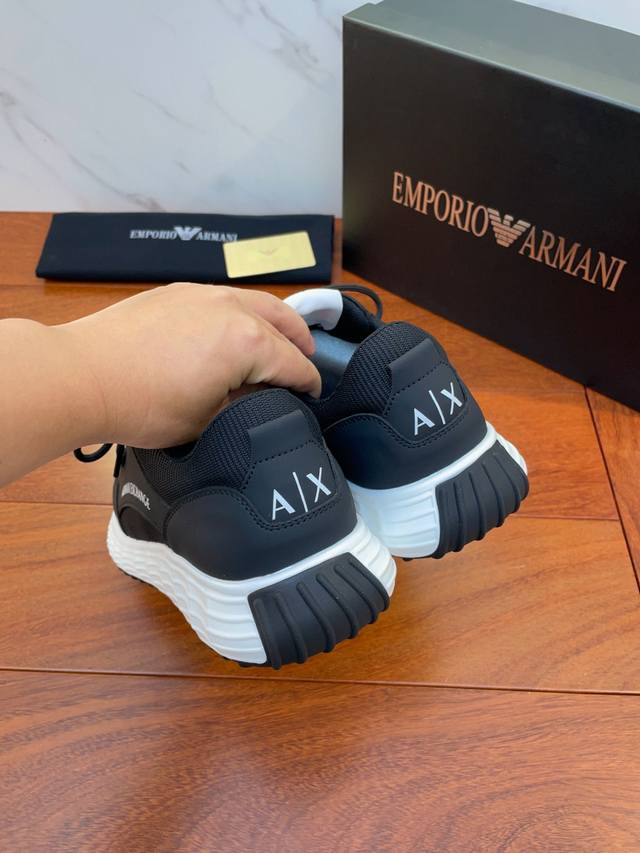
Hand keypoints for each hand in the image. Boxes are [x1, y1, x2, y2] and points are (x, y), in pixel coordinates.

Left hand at [59, 283, 319, 447]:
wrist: (82, 375)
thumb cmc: (143, 405)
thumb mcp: (207, 423)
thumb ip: (244, 407)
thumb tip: (258, 396)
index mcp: (248, 342)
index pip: (294, 364)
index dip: (308, 385)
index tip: (312, 398)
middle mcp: (232, 307)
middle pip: (283, 321)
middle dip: (300, 342)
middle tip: (307, 362)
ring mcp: (202, 293)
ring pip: (254, 302)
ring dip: (273, 322)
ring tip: (278, 340)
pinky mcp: (176, 292)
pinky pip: (223, 298)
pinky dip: (240, 313)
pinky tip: (232, 330)